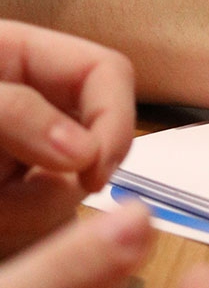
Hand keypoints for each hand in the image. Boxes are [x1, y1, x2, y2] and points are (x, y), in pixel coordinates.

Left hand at [0, 24, 136, 258]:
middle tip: (17, 200)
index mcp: (26, 59)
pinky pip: (43, 226)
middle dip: (66, 178)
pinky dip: (17, 227)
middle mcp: (35, 108)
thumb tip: (84, 155)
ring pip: (71, 194)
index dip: (116, 118)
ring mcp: (23, 158)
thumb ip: (17, 111)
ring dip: (27, 211)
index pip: (107, 73)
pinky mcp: (13, 202)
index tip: (95, 173)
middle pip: (98, 139)